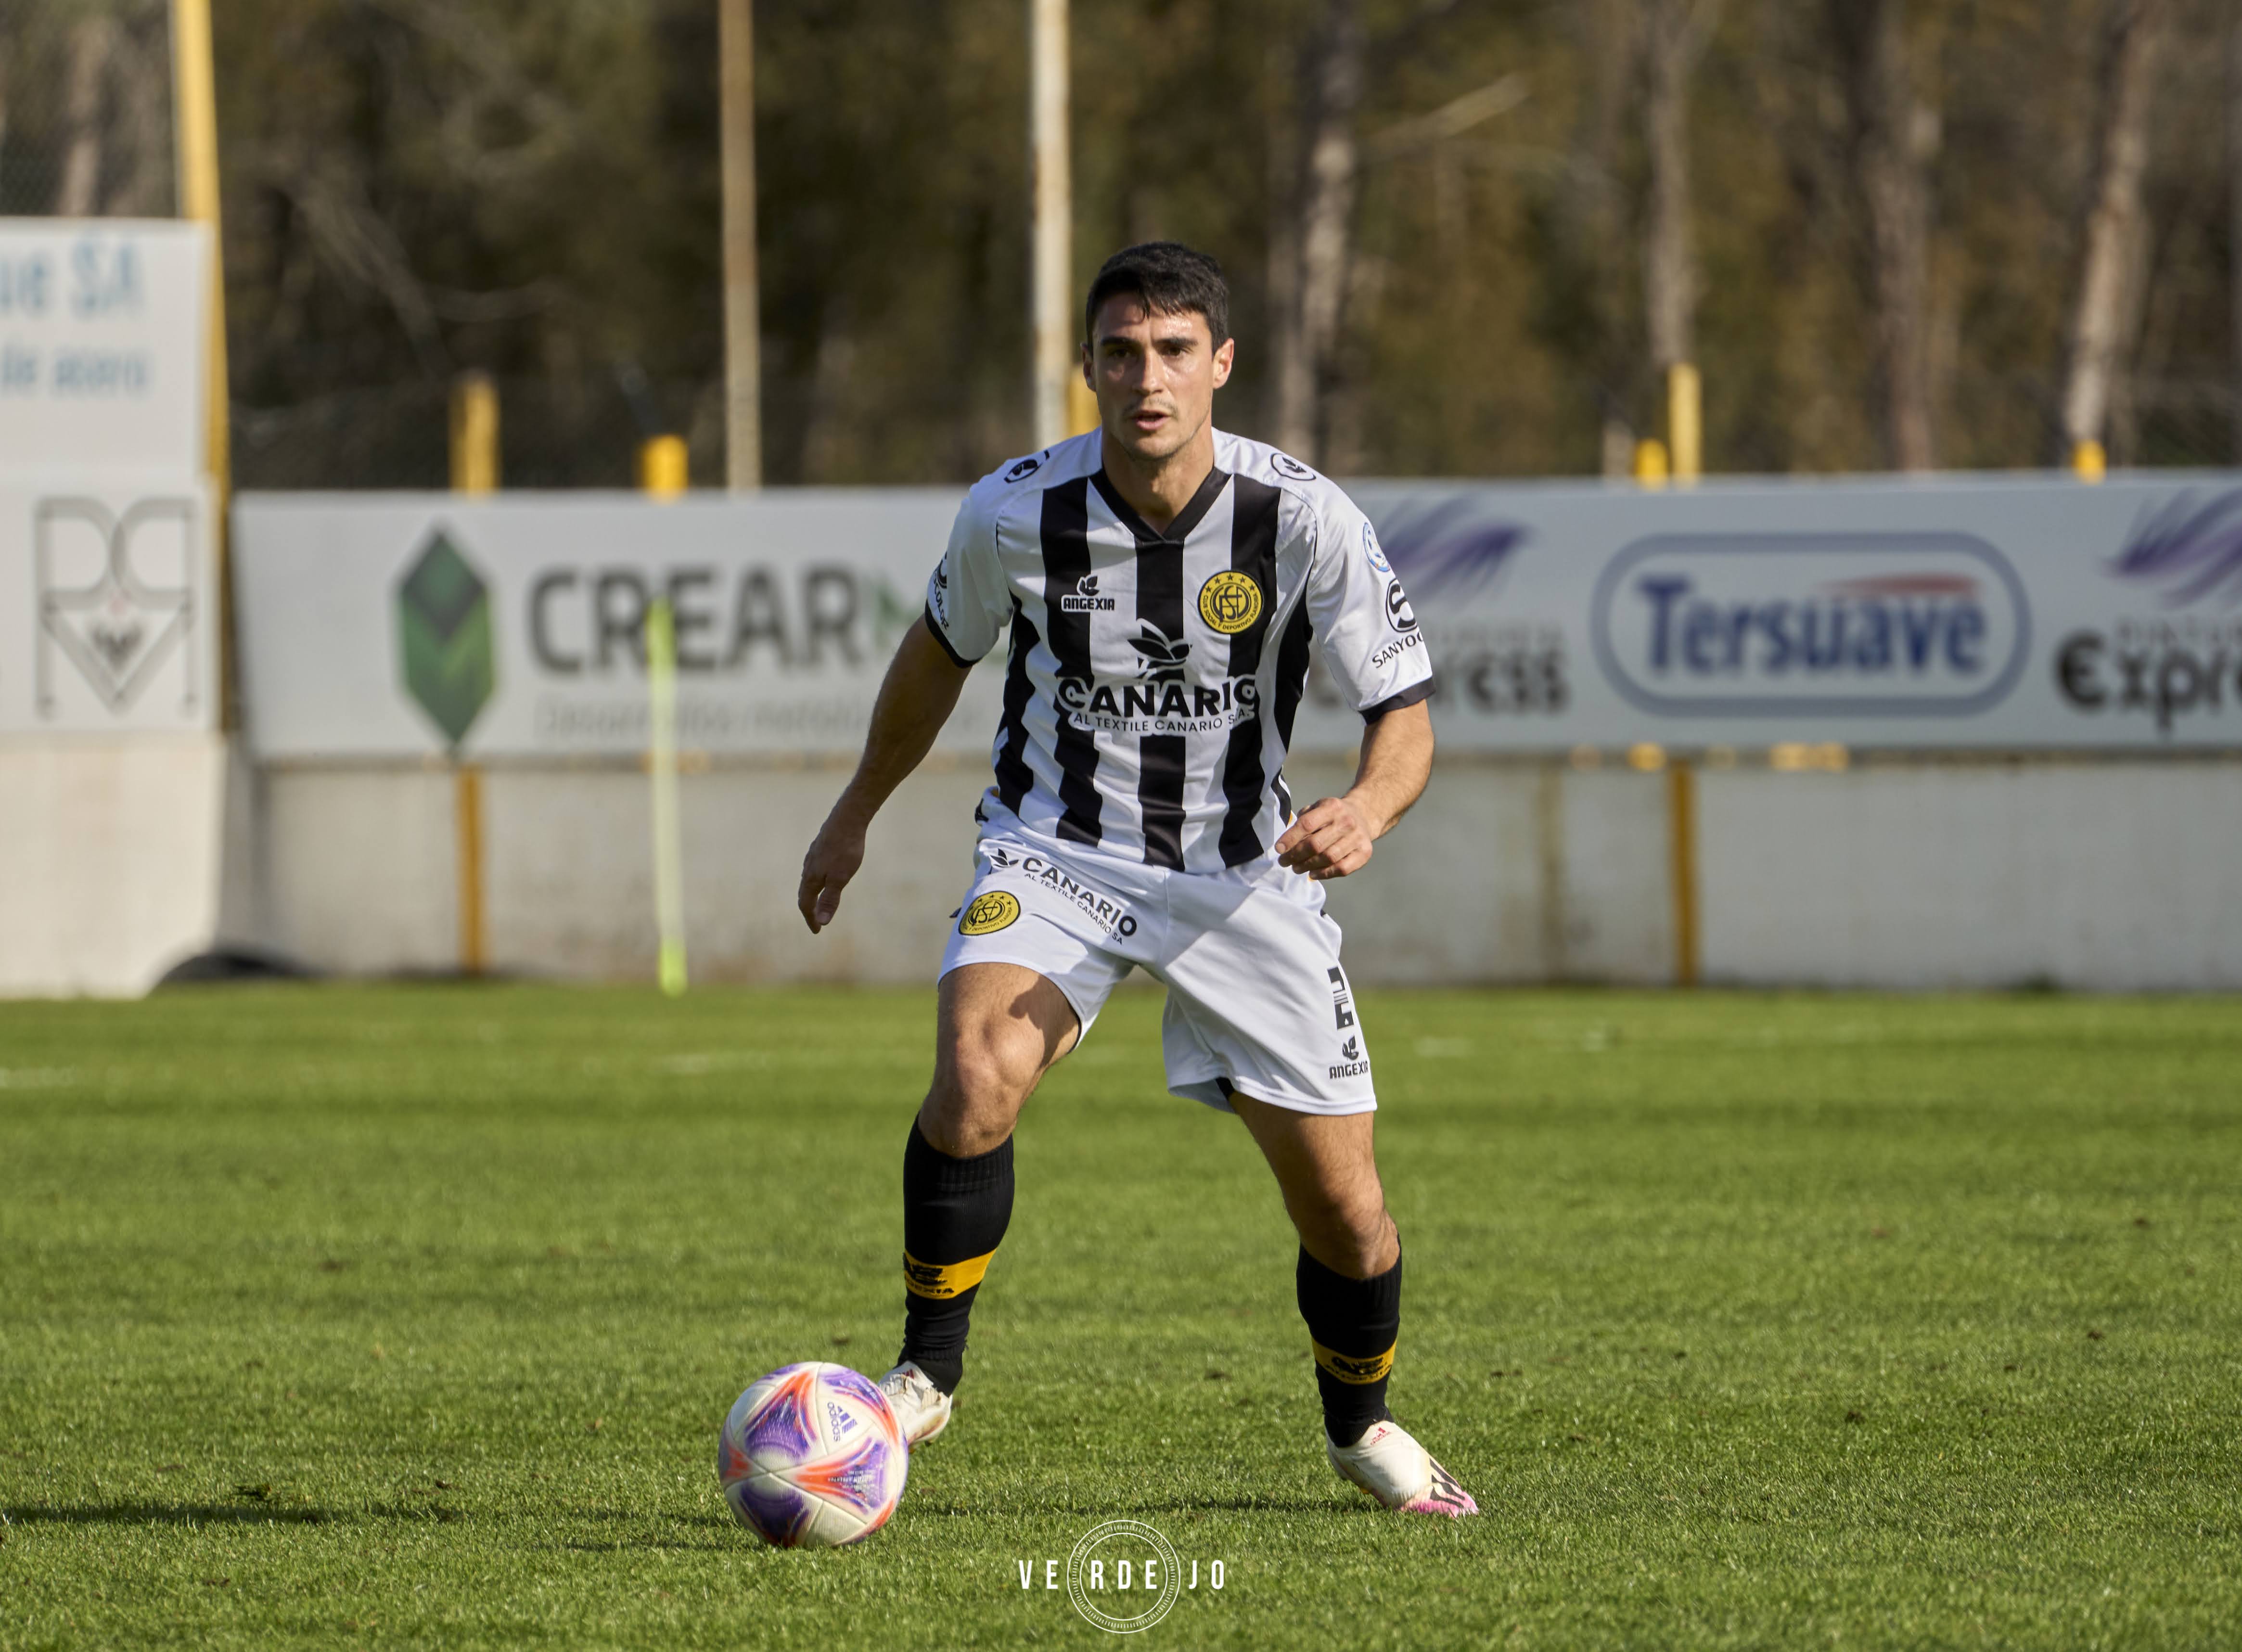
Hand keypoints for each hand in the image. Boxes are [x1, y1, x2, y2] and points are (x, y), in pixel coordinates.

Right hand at [798, 811, 867, 932]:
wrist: (847, 819)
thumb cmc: (846, 850)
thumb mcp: (841, 878)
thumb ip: (830, 899)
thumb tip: (822, 921)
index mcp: (811, 878)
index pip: (806, 904)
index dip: (811, 919)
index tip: (817, 931)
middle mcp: (808, 868)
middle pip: (804, 894)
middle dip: (809, 909)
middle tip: (816, 921)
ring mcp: (812, 857)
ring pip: (807, 880)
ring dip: (811, 894)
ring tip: (818, 902)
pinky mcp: (819, 848)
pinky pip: (813, 870)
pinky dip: (816, 881)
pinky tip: (823, 877)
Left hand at [1274, 795, 1380, 880]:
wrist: (1363, 815)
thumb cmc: (1334, 815)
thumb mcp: (1318, 808)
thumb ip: (1302, 822)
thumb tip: (1286, 844)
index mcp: (1332, 807)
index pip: (1307, 824)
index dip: (1290, 839)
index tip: (1279, 849)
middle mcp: (1346, 822)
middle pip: (1316, 844)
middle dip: (1296, 856)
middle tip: (1284, 862)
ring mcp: (1357, 838)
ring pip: (1328, 858)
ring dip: (1308, 866)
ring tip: (1296, 868)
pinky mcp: (1364, 852)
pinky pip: (1342, 868)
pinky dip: (1325, 874)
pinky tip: (1313, 874)